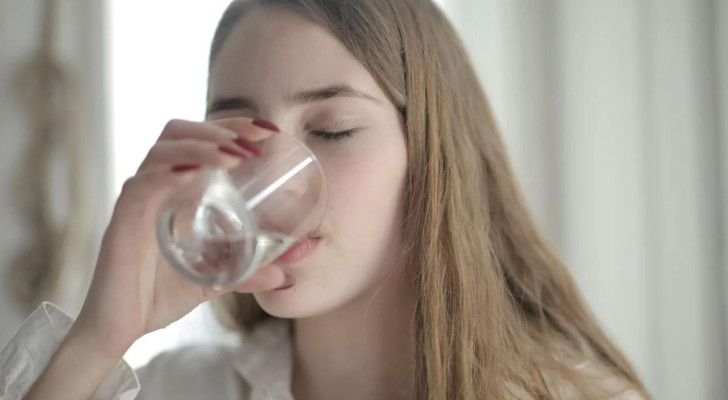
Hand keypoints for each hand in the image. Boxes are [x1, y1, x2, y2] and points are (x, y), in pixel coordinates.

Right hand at [72, 118, 285, 357]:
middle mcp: (155, 186)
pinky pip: (143, 185)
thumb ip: (246, 274)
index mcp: (175, 190)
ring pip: (163, 151)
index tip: (268, 130)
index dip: (231, 127)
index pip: (199, 140)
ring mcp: (138, 200)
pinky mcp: (123, 220)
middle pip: (180, 132)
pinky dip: (169, 172)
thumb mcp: (214, 280)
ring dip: (202, 146)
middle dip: (220, 128)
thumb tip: (284, 275)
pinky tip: (196, 173)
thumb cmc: (160, 295)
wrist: (121, 327)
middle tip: (255, 139)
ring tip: (235, 155)